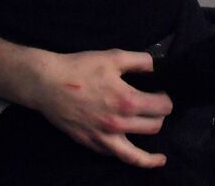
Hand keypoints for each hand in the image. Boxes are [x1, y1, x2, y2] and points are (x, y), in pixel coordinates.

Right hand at [25, 49, 173, 167]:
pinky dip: (125, 155)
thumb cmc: (80, 68)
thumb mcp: (114, 57)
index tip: (163, 95)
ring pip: (135, 155)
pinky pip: (113, 155)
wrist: (47, 84)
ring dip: (150, 153)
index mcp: (127, 101)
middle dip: (160, 117)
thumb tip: (157, 66)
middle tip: (157, 111)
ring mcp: (103, 137)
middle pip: (154, 127)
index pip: (162, 107)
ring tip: (160, 158)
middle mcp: (118, 124)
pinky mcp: (89, 143)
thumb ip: (141, 61)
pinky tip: (130, 151)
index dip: (167, 100)